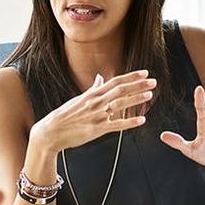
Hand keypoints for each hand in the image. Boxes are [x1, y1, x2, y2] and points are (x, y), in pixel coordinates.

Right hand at [31, 70, 155, 151]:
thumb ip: (93, 89)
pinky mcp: (96, 130)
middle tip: (153, 82)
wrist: (51, 131)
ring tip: (149, 95)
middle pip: (120, 90)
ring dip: (135, 100)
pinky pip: (116, 125)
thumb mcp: (79, 99)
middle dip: (138, 85)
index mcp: (92, 94)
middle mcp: (96, 102)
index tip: (144, 73)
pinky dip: (129, 123)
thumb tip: (100, 77)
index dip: (131, 77)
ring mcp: (96, 115)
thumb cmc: (65, 115)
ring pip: (120, 105)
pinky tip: (141, 120)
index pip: (115, 81)